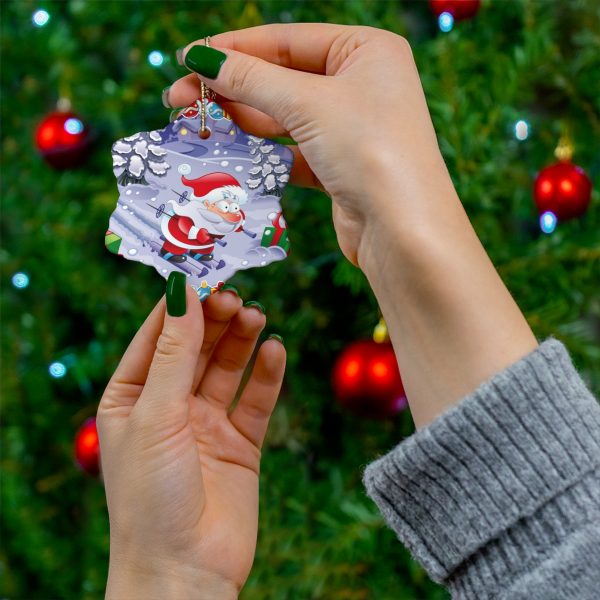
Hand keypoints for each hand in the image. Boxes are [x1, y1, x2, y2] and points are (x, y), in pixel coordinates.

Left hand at [97, 286, 284, 597]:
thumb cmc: (150, 497)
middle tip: (237, 295)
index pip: (157, 336)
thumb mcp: (156, 414)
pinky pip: (256, 399)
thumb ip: (174, 352)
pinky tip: (275, 350)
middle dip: (215, 319)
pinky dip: (267, 374)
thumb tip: (181, 290)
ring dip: (242, 340)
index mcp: (132, 397)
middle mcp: (169, 406)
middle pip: (196, 347)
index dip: (180, 304)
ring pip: (227, 367)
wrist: (185, 572)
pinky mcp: (240, 442)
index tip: (204, 272)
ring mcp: (206, 423)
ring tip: (257, 316)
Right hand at [168, 25, 536, 426]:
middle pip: (282, 78)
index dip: (234, 49)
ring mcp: (351, 128)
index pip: (287, 40)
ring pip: (284, 117)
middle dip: (231, 88)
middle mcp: (361, 85)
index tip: (188, 59)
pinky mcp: (340, 166)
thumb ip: (252, 79)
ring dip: (240, 120)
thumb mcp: (308, 104)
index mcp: (366, 50)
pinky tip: (228, 152)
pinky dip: (262, 152)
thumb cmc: (370, 150)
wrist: (404, 232)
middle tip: (179, 99)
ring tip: (195, 123)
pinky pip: (292, 150)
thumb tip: (202, 58)